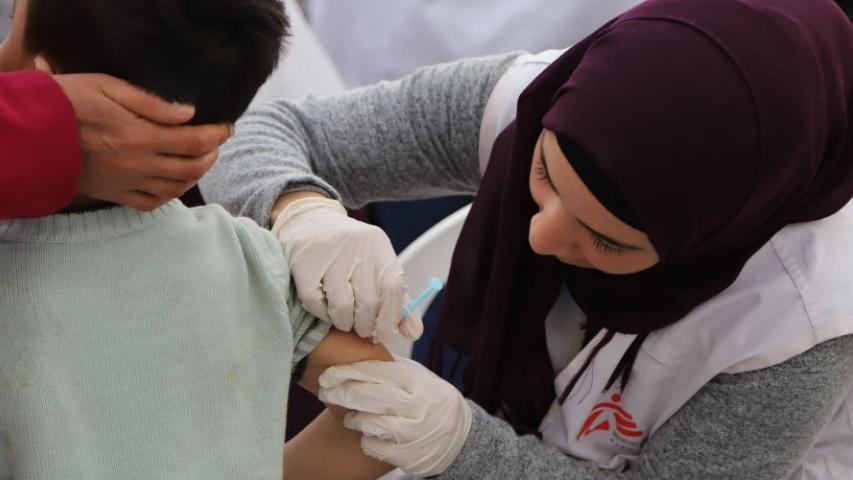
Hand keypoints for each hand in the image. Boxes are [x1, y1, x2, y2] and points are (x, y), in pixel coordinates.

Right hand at [45, 62, 231, 209]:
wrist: (32, 134)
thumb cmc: (68, 103)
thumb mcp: (109, 87)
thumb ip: (153, 103)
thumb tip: (189, 114)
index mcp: (141, 137)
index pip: (195, 141)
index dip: (217, 135)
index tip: (227, 127)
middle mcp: (139, 165)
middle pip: (192, 167)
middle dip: (212, 154)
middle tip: (217, 142)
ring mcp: (127, 183)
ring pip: (177, 187)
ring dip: (197, 174)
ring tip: (203, 160)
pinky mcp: (114, 194)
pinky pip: (152, 202)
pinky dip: (171, 194)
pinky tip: (177, 182)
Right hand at [271, 195, 422, 343]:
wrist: (310, 221)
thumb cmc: (352, 254)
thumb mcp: (379, 267)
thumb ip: (398, 300)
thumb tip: (414, 333)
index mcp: (379, 247)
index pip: (393, 288)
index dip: (391, 318)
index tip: (385, 332)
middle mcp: (356, 248)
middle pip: (368, 303)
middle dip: (366, 326)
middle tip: (362, 328)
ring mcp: (329, 255)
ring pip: (342, 308)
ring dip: (344, 323)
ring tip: (345, 319)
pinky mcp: (304, 264)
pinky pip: (316, 304)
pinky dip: (323, 314)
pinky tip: (326, 306)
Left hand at [318, 355, 472, 476]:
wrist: (459, 437)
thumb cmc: (430, 400)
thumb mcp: (419, 378)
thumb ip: (393, 368)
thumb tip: (359, 350)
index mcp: (416, 381)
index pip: (375, 371)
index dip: (347, 372)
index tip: (328, 374)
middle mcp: (416, 405)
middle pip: (367, 396)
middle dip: (341, 393)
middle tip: (326, 392)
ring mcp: (412, 431)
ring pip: (368, 422)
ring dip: (354, 419)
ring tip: (351, 417)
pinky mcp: (408, 455)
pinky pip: (374, 446)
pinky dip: (366, 440)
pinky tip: (368, 435)